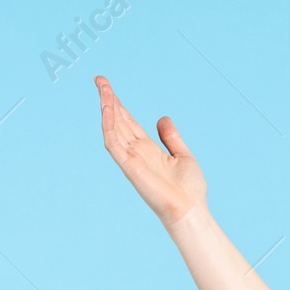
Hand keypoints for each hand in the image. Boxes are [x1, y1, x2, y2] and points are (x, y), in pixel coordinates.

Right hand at [96, 75, 207, 227]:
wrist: (190, 210)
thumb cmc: (190, 189)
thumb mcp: (183, 155)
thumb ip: (171, 137)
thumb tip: (163, 118)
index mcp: (148, 149)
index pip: (128, 122)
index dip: (119, 104)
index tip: (109, 87)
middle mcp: (136, 152)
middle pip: (118, 121)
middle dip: (108, 100)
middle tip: (99, 79)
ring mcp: (130, 159)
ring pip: (113, 128)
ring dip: (107, 108)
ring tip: (103, 87)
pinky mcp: (129, 166)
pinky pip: (113, 143)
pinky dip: (109, 125)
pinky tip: (107, 108)